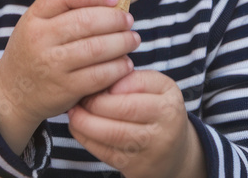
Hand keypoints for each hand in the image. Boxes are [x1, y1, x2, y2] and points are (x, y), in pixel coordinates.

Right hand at [0, 0, 139, 152]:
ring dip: (122, 42)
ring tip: (132, 39)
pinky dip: (118, 68)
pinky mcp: (65, 89)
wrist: (13, 94)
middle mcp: (40, 39)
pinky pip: (99, 75)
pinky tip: (125, 63)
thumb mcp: (36, 25)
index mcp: (33, 18)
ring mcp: (52, 65)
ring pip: (97, 48)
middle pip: (86, 21)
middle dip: (115, 19)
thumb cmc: (33, 52)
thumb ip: (63, 11)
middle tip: (128, 20)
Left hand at [68, 70, 204, 177]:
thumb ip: (136, 79)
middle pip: (122, 109)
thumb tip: (105, 82)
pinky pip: (104, 151)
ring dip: (84, 120)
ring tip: (74, 111)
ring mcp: (149, 151)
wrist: (173, 155)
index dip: (111, 81)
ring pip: (110, 133)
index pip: (136, 85)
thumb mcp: (159, 90)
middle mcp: (164, 129)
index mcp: (169, 104)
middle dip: (94, 101)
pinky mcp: (134, 167)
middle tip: (79, 96)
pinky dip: (85, 137)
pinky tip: (77, 126)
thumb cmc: (158, 112)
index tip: (96, 79)